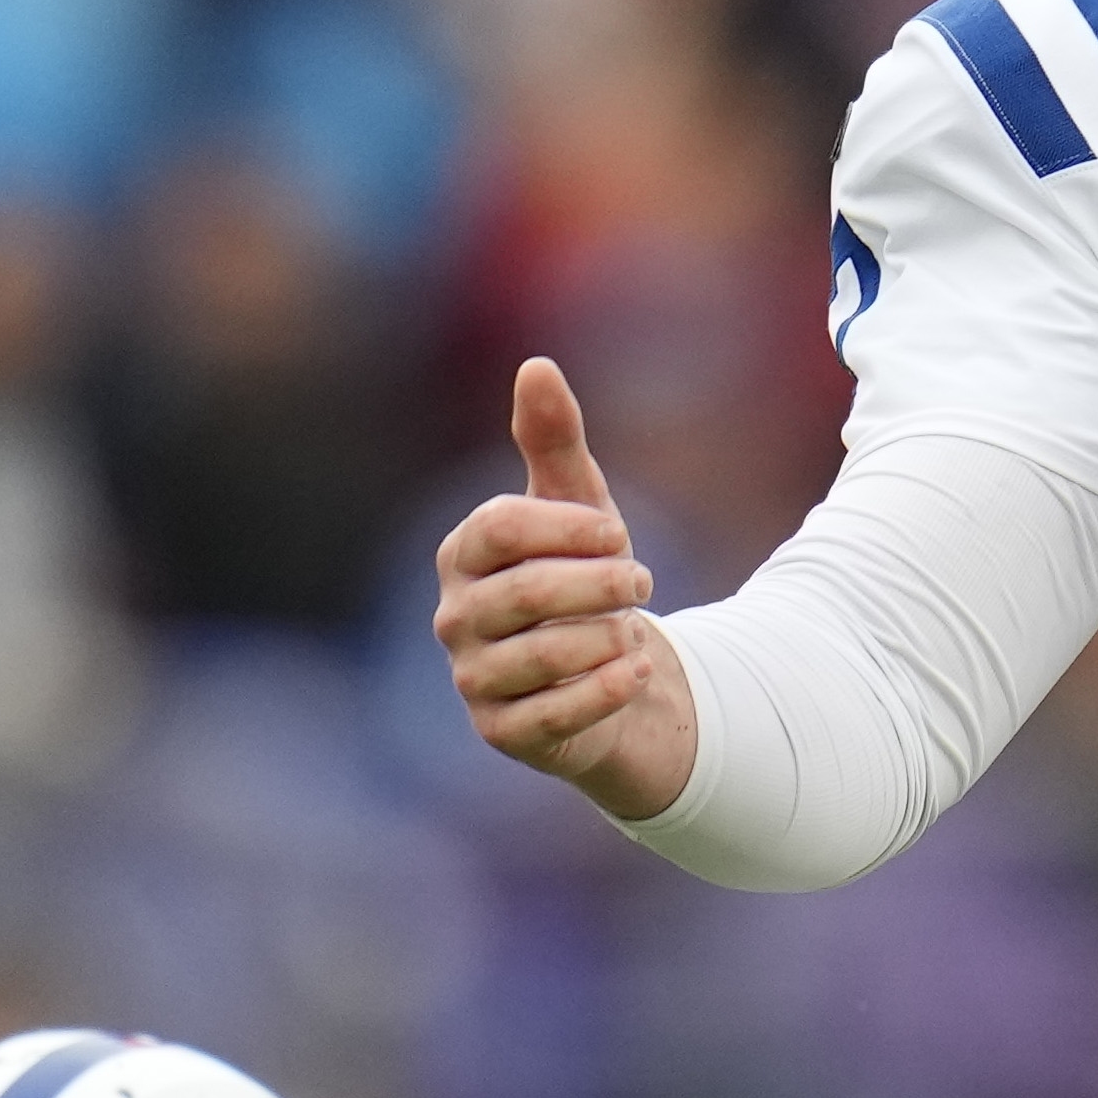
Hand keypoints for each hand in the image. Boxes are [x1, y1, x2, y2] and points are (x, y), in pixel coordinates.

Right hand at [434, 356, 696, 822]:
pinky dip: (605, 689)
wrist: (609, 679)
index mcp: (464, 554)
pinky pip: (555, 713)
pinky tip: (634, 672)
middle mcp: (455, 617)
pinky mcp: (504, 732)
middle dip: (600, 584)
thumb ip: (554, 441)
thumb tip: (536, 365)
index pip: (500, 527)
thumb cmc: (586, 583)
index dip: (567, 527)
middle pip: (526, 592)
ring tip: (634, 630)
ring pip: (542, 654)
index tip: (617, 532)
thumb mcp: (580, 509)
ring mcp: (473, 678)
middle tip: (642, 579)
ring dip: (607, 636)